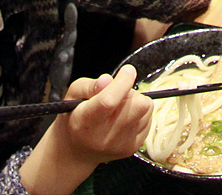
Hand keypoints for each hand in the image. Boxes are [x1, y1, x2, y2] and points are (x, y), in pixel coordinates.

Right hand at [20, 65, 152, 194]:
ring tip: (120, 106)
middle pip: (136, 105)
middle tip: (117, 94)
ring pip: (145, 109)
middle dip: (130, 92)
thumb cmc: (74, 118)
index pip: (109, 101)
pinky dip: (140, 113)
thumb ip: (89, 85)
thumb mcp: (72, 95)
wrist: (77, 151)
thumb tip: (108, 80)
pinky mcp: (133, 147)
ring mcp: (121, 145)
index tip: (127, 71)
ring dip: (136, 101)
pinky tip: (125, 117)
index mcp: (85, 122)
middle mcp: (104, 137)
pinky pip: (149, 119)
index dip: (123, 82)